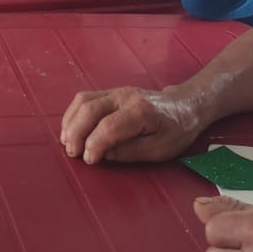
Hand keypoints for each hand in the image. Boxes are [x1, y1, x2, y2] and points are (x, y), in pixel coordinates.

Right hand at [60, 87, 202, 164]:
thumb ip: (130, 152)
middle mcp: (125, 96)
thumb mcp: (160, 150)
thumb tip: (102, 154)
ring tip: (67, 142)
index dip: (94, 144)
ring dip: (70, 121)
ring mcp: (116, 91)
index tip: (89, 160)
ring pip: (83, 100)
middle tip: (72, 154)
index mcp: (141, 111)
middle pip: (90, 109)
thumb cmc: (176, 131)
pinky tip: (71, 129)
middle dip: (76, 133)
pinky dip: (73, 114)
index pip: (108, 126)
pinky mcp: (110, 92)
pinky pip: (85, 98)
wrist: (185, 106)